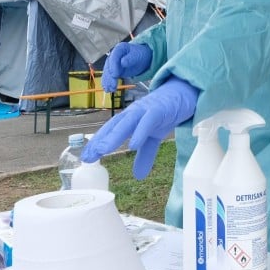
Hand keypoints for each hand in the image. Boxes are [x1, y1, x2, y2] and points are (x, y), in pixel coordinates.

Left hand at [81, 76, 197, 178]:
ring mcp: (145, 110)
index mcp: (129, 119)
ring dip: (113, 136)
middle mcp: (133, 113)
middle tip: (87, 157)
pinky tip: (132, 145)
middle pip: (113, 127)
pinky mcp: (159, 110)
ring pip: (126, 123)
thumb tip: (138, 176)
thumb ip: (145, 155)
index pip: (110, 131)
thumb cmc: (165, 113)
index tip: (86, 158)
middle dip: (99, 141)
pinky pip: (148, 121)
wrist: (183, 93)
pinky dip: (139, 132)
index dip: (97, 144)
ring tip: (102, 150)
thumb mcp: (154, 138)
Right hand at [102, 42, 152, 91]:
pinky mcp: (113, 70)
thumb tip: (123, 62)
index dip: (113, 66)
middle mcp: (113, 55)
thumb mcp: (137, 56)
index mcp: (119, 49)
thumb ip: (130, 59)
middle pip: (109, 66)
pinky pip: (108, 76)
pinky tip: (107, 89)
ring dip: (108, 81)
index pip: (113, 57)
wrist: (141, 57)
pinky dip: (107, 83)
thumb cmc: (140, 55)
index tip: (115, 75)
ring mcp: (112, 63)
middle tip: (112, 85)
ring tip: (109, 90)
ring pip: (107, 72)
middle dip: (110, 77)